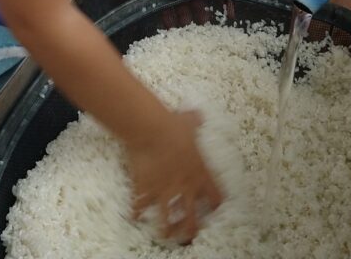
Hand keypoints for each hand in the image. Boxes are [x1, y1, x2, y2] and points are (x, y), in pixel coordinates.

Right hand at [127, 109, 222, 242]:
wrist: (151, 131)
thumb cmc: (173, 126)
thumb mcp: (188, 122)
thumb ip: (194, 121)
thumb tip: (198, 115)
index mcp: (200, 174)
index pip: (215, 197)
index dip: (215, 203)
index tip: (213, 208)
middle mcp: (184, 188)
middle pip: (192, 219)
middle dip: (191, 229)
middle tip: (189, 235)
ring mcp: (164, 191)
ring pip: (168, 220)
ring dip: (166, 229)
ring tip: (165, 235)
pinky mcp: (146, 190)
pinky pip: (141, 205)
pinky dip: (137, 211)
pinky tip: (135, 216)